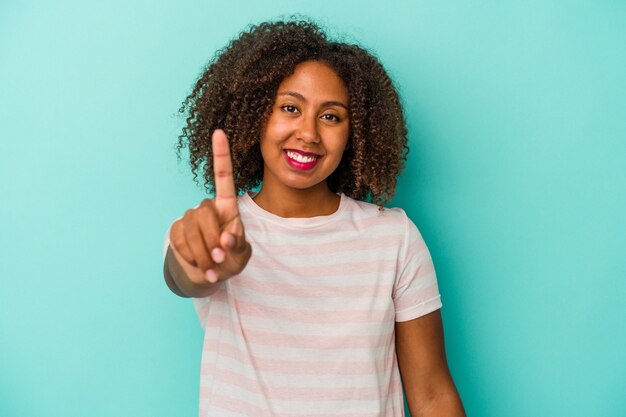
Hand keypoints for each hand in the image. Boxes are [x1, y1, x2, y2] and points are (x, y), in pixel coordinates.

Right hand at [169, 129, 250, 283]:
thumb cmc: (230, 260)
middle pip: (204, 213)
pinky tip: (200, 266)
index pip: (223, 176)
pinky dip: (192, 258)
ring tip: (212, 268)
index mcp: (227, 207)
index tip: (219, 132)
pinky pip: (180, 242)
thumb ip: (237, 246)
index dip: (221, 155)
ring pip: (192, 230)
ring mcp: (189, 217)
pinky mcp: (176, 230)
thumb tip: (224, 240)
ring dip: (203, 255)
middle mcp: (207, 207)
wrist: (209, 275)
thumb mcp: (241, 255)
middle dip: (212, 240)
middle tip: (220, 259)